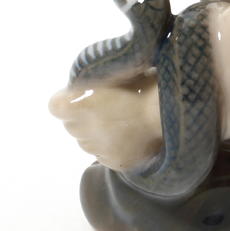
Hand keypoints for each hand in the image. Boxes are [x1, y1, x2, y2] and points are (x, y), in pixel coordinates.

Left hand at [48, 73, 162, 172]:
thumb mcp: (121, 68)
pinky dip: (115, 145)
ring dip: (99, 131)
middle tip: (110, 104)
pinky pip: (107, 153)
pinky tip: (134, 133)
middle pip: (73, 124)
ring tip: (125, 119)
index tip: (84, 93)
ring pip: (89, 140)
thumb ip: (101, 75)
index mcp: (79, 103)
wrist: (173, 111)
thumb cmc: (148, 81)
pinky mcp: (115, 162)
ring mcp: (98, 149)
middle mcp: (83, 129)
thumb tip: (95, 75)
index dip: (69, 99)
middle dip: (85, 115)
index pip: (56, 105)